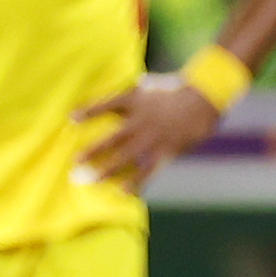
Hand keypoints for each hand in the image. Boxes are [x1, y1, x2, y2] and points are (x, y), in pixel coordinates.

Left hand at [72, 77, 220, 193]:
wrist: (204, 98)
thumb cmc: (177, 89)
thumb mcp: (152, 84)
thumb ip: (138, 90)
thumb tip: (131, 85)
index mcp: (135, 101)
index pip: (107, 105)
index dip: (89, 111)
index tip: (71, 118)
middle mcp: (140, 121)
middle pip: (112, 139)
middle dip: (92, 151)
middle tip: (75, 162)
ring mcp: (152, 138)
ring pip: (125, 158)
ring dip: (106, 170)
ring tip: (90, 181)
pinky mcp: (165, 151)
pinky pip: (148, 170)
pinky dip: (136, 182)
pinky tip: (123, 192)